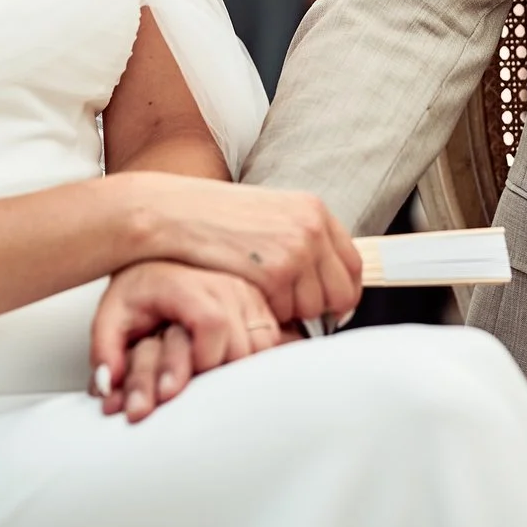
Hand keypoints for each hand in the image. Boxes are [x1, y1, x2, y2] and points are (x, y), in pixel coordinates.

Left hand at [91, 261, 292, 422]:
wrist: (156, 260)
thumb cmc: (137, 292)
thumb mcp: (109, 317)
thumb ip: (104, 350)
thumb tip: (107, 386)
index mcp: (187, 285)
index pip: (212, 322)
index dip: (203, 358)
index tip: (186, 379)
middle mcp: (223, 283)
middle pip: (242, 340)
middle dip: (220, 373)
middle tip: (197, 385)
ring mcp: (246, 291)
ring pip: (263, 342)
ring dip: (240, 368)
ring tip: (213, 375)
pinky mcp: (260, 302)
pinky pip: (274, 337)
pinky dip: (258, 359)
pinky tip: (234, 365)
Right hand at [117, 172, 362, 327]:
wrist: (173, 214)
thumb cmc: (212, 219)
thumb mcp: (267, 216)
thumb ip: (299, 239)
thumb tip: (325, 280)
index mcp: (313, 210)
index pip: (354, 266)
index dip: (342, 294)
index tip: (328, 308)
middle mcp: (311, 228)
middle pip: (341, 294)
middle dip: (316, 309)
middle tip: (285, 308)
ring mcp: (295, 251)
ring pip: (313, 309)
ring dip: (288, 312)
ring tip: (257, 295)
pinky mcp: (275, 273)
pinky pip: (285, 314)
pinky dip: (266, 315)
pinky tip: (244, 297)